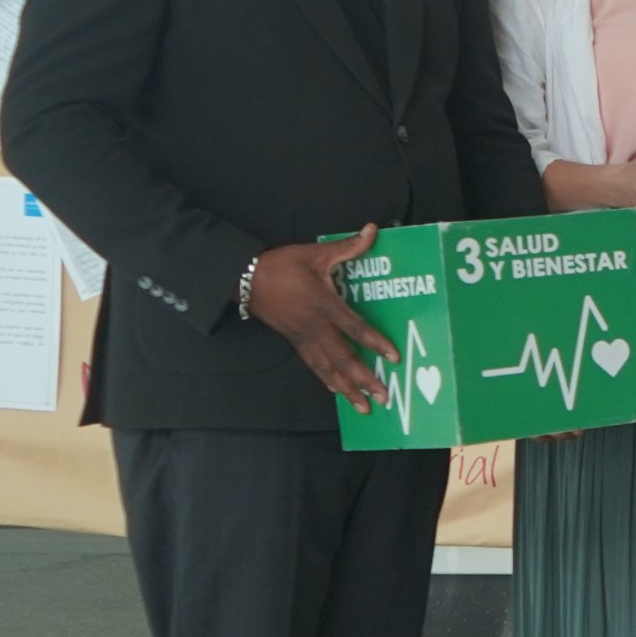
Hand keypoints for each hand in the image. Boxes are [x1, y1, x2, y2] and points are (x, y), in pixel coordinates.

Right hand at [251, 228, 400, 406]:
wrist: (243, 277)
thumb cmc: (282, 264)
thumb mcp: (316, 252)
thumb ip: (348, 247)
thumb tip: (372, 229)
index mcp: (324, 304)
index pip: (354, 327)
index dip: (374, 343)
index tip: (392, 357)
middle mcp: (315, 326)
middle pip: (343, 358)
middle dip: (364, 379)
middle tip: (384, 397)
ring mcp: (302, 336)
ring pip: (328, 368)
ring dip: (348, 388)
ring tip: (365, 407)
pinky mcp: (293, 341)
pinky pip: (313, 365)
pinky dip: (327, 379)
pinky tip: (337, 392)